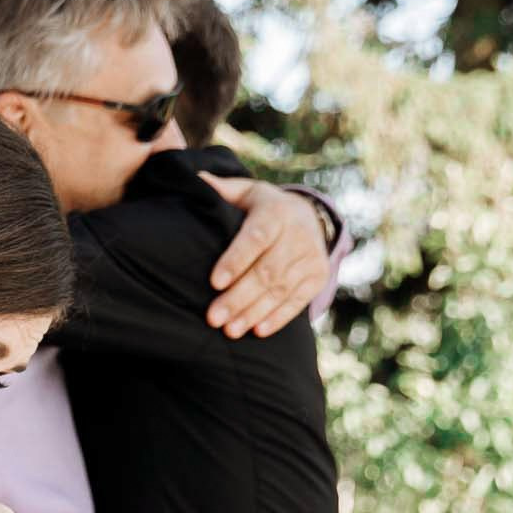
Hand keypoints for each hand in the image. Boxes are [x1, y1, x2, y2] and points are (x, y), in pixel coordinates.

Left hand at [199, 175, 329, 339]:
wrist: (309, 216)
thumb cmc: (263, 207)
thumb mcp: (245, 193)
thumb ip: (220, 190)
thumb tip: (195, 181)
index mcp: (275, 211)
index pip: (255, 238)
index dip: (235, 261)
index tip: (214, 282)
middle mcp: (298, 234)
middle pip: (267, 271)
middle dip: (239, 297)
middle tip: (214, 318)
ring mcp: (311, 256)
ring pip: (280, 289)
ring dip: (254, 312)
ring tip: (230, 330)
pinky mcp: (318, 275)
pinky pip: (298, 300)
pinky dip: (278, 317)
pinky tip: (258, 331)